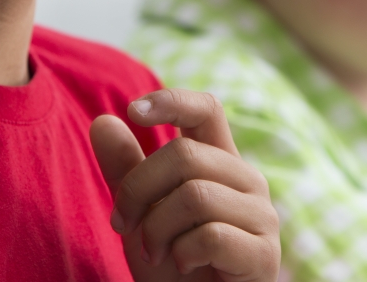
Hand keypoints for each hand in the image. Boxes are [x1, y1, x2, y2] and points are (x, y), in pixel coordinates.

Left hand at [90, 88, 280, 281]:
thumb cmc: (173, 267)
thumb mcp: (140, 216)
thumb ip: (125, 171)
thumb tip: (102, 121)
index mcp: (220, 163)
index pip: (207, 110)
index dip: (173, 101)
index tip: (133, 110)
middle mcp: (247, 181)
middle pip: (185, 155)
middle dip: (138, 190)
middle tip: (123, 223)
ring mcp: (261, 217)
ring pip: (196, 195)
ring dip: (158, 230)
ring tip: (156, 254)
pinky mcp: (264, 255)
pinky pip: (211, 236)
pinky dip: (183, 254)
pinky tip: (185, 268)